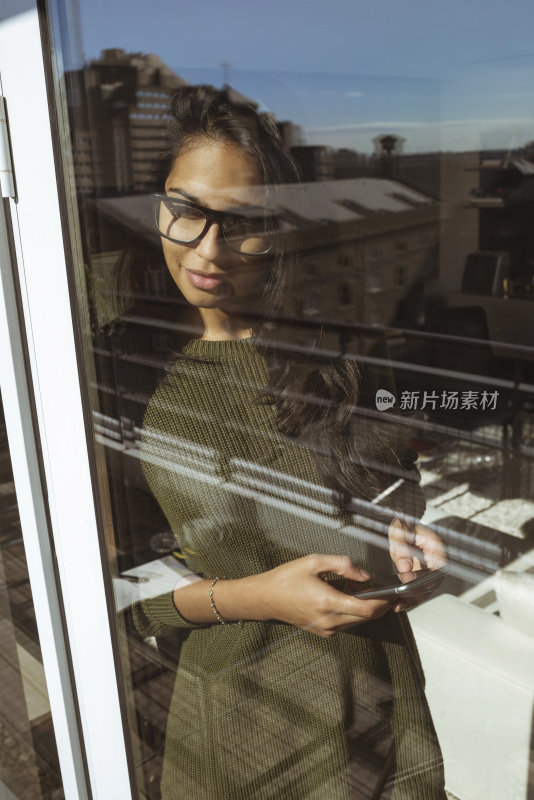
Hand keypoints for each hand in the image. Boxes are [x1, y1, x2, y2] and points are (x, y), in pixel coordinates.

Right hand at [253, 554, 393, 637]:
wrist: (266, 598)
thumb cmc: (287, 578)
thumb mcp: (314, 562)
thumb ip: (343, 565)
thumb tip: (364, 575)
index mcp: (328, 603)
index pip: (367, 608)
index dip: (384, 600)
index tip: (393, 590)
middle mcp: (329, 621)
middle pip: (367, 617)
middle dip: (380, 604)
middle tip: (385, 588)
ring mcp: (327, 630)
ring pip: (359, 621)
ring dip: (366, 607)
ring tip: (361, 588)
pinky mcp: (324, 632)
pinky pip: (348, 623)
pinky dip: (353, 611)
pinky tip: (347, 596)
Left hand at [388, 518, 447, 611]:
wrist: (400, 520)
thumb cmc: (402, 522)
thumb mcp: (398, 532)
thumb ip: (401, 549)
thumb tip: (404, 568)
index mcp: (436, 545)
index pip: (438, 566)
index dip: (426, 577)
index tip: (408, 581)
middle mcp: (437, 558)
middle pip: (433, 581)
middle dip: (417, 593)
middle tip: (401, 599)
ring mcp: (430, 567)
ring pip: (427, 588)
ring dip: (413, 598)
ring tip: (397, 605)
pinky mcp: (422, 573)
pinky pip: (419, 588)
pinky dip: (409, 596)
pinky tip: (398, 603)